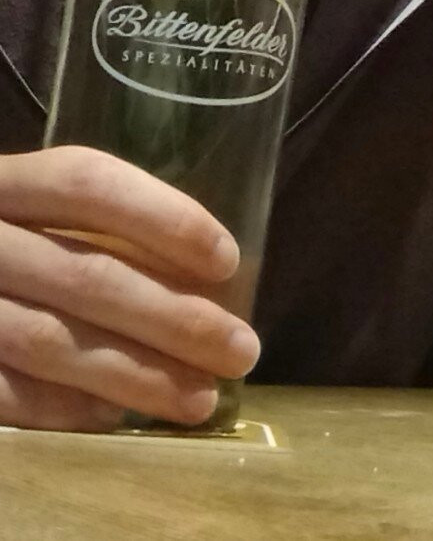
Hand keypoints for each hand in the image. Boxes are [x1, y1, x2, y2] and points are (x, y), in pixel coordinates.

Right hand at [0, 146, 259, 431]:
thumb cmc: (1, 235)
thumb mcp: (31, 208)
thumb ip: (91, 226)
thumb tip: (193, 280)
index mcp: (4, 183)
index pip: (87, 183)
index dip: (162, 217)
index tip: (227, 260)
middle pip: (85, 274)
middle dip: (172, 318)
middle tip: (240, 349)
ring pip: (50, 341)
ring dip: (135, 375)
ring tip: (202, 399)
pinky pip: (5, 393)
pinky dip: (63, 408)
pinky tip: (115, 417)